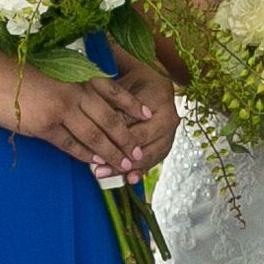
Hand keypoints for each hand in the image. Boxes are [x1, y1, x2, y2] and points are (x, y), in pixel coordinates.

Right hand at [0, 54, 149, 166]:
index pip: (114, 91)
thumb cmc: (13, 67)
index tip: (148, 115)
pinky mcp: (44, 127)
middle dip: (127, 138)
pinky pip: (71, 145)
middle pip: (109, 119)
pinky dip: (85, 156)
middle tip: (138, 153)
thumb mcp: (50, 66)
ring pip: (95, 136)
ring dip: (111, 153)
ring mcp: (60, 110)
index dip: (132, 105)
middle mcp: (74, 91)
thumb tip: (88, 93)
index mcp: (77, 74)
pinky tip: (94, 164)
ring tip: (123, 165)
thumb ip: (71, 79)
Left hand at [99, 59, 180, 181]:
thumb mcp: (119, 87)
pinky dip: (140, 171)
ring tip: (103, 174)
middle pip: (141, 141)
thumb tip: (97, 128)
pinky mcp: (167, 145)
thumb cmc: (132, 83)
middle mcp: (169, 117)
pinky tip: (129, 179)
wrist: (154, 83)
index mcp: (157, 98)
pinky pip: (154, 161)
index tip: (93, 145)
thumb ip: (111, 106)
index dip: (111, 135)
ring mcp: (171, 133)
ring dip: (126, 167)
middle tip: (96, 166)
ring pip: (148, 154)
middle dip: (117, 155)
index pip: (131, 121)